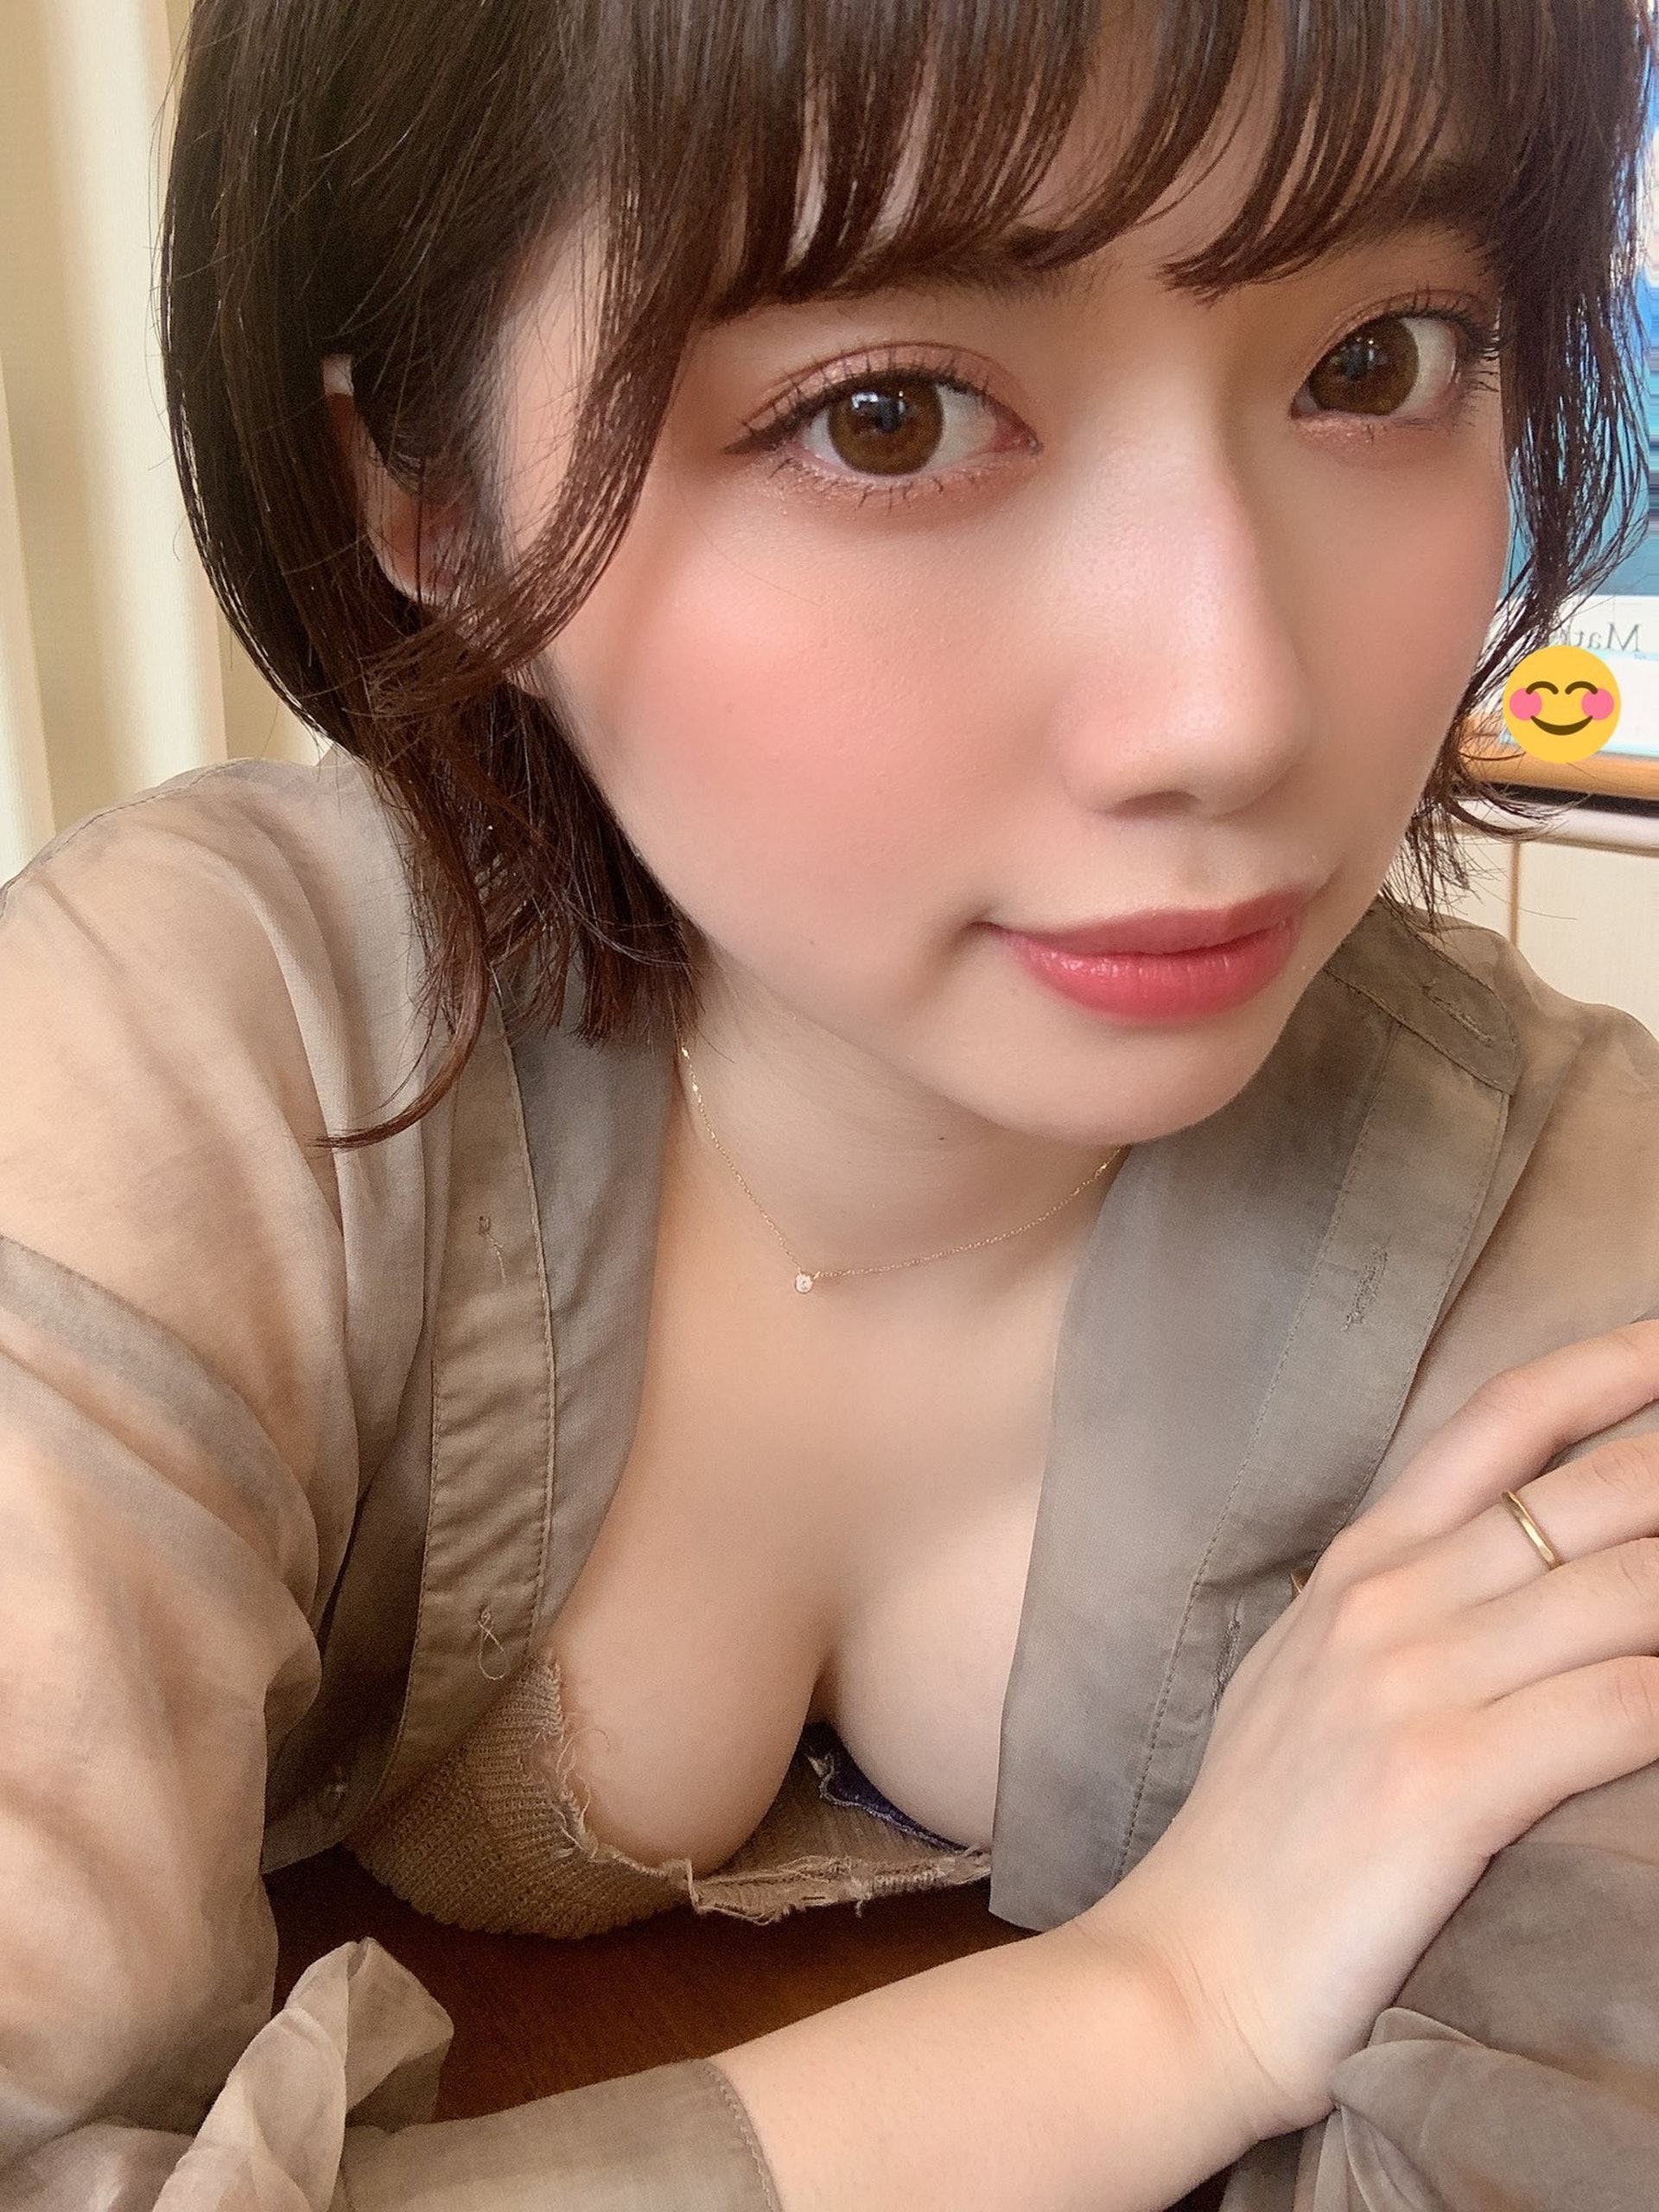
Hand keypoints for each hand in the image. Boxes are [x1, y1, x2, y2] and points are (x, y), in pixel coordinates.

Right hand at [1085, 1320, 1658, 2139]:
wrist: (1189, 1974)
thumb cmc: (1261, 1842)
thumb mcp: (1311, 1683)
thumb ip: (1399, 1610)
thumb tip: (1505, 1575)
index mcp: (1363, 1567)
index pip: (1503, 1421)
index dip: (1613, 1366)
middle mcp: (1389, 1599)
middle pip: (1591, 1489)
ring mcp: (1411, 1682)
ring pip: (1626, 1590)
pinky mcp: (1442, 1780)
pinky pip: (1618, 1709)